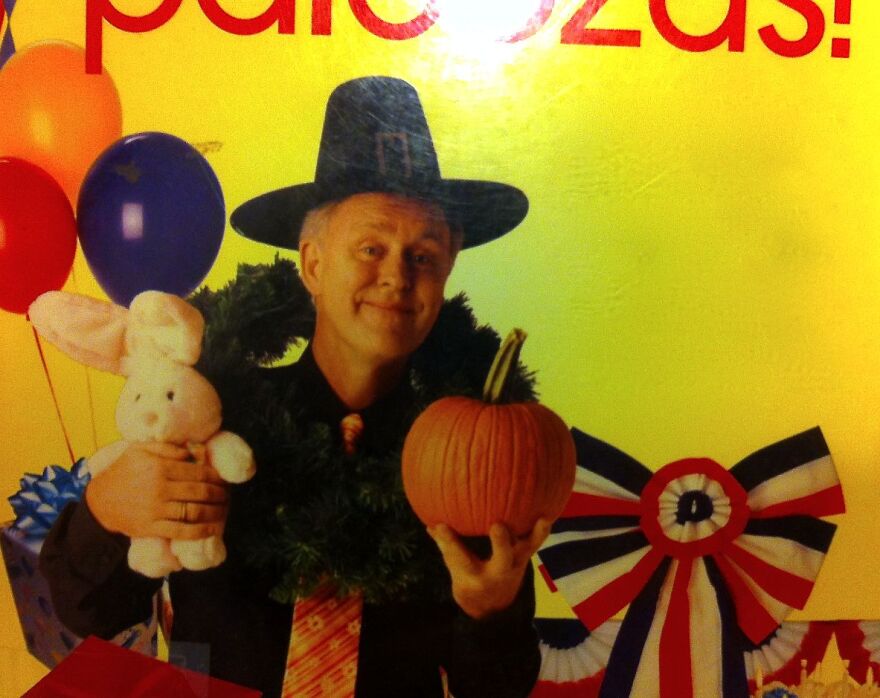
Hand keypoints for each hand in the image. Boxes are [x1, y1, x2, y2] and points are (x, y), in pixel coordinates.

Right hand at [85, 442, 228, 540]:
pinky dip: (201, 531)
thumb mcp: (139, 450)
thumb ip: (167, 447)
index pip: (198, 472)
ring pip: (194, 512)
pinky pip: (181, 531)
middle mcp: (160, 488)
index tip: (224, 480)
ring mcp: (156, 510)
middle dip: (219, 494)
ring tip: (224, 510)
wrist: (100, 501)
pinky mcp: (152, 528)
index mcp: (159, 467)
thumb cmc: (123, 471)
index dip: (216, 476)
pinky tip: (213, 529)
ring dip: (215, 512)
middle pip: (200, 492)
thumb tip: (193, 452)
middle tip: (227, 495)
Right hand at [428, 518, 550, 619]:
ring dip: (535, 535)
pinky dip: (541, 528)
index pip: (460, 559)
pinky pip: (535, 542)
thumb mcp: (456, 573)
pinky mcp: (525, 557)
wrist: (496, 608)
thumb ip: (446, 548)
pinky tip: (547, 510)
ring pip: (527, 550)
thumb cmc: (471, 583)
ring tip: (542, 519)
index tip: (439, 525)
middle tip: (497, 526)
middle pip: (502, 559)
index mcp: (475, 579)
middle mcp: (498, 573)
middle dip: (501, 543)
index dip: (449, 542)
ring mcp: (515, 565)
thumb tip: (430, 523)